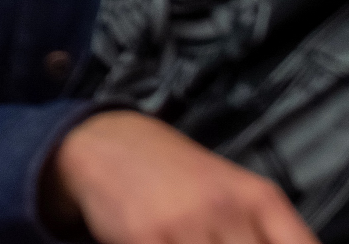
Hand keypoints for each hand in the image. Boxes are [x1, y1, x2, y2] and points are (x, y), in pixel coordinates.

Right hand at [45, 111, 316, 243]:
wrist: (108, 141)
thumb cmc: (176, 171)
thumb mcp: (236, 191)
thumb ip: (268, 231)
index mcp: (259, 198)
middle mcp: (225, 208)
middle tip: (213, 241)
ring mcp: (185, 223)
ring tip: (186, 239)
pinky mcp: (143, 237)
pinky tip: (164, 241)